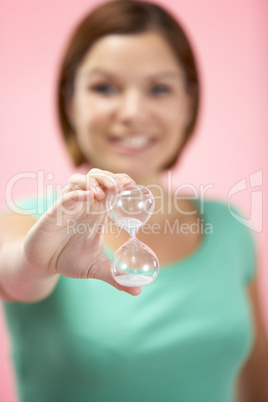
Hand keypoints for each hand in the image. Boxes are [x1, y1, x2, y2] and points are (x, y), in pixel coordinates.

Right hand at [23, 168, 141, 295]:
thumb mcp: (97, 268)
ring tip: (105, 193)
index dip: (121, 182)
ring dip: (94, 181)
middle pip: (98, 178)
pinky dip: (79, 193)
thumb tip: (138, 292)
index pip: (111, 189)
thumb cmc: (70, 260)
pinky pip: (67, 195)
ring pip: (81, 180)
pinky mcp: (54, 212)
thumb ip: (116, 276)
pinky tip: (90, 198)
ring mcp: (69, 206)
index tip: (133, 186)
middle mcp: (84, 205)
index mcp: (97, 213)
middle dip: (110, 177)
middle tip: (121, 187)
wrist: (44, 265)